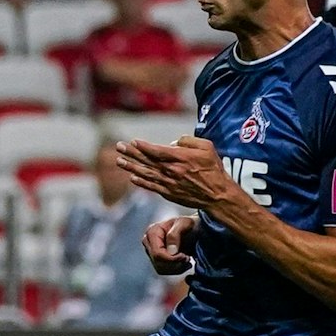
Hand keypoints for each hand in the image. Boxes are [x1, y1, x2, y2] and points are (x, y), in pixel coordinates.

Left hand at [115, 136, 238, 211]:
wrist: (217, 195)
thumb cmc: (213, 169)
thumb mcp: (207, 147)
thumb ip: (188, 141)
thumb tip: (172, 143)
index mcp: (180, 158)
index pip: (156, 151)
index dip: (143, 146)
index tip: (133, 141)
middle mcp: (171, 170)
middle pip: (146, 161)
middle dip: (131, 153)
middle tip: (118, 146)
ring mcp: (168, 183)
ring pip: (145, 173)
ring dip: (131, 167)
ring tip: (119, 161)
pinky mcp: (169, 193)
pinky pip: (151, 187)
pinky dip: (140, 182)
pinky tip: (131, 177)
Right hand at [144, 215, 198, 274]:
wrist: (196, 229)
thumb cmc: (190, 224)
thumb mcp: (185, 224)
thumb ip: (175, 235)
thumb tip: (170, 251)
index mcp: (152, 232)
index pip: (157, 253)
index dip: (171, 259)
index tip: (185, 257)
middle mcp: (148, 242)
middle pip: (158, 262)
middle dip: (175, 263)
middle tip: (187, 258)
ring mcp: (152, 251)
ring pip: (160, 269)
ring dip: (176, 268)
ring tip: (187, 260)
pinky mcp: (157, 259)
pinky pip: (164, 271)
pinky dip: (176, 270)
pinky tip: (184, 263)